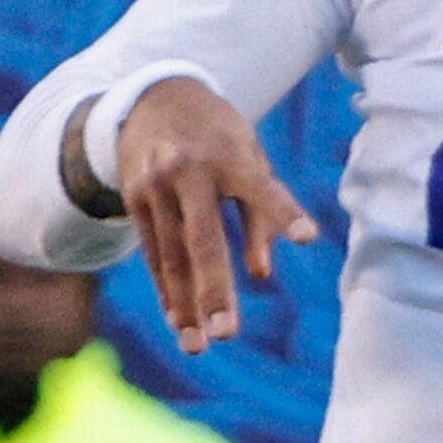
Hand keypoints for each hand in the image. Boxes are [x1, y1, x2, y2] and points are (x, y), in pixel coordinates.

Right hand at [112, 76, 318, 354]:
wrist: (153, 97)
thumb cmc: (218, 134)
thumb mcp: (248, 154)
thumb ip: (260, 212)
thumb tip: (261, 275)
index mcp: (228, 154)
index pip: (260, 187)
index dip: (283, 212)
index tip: (308, 236)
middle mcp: (187, 170)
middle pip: (201, 238)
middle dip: (214, 288)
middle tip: (227, 333)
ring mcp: (154, 186)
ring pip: (170, 255)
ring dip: (183, 304)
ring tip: (197, 345)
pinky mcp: (133, 199)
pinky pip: (151, 252)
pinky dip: (165, 288)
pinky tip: (177, 321)